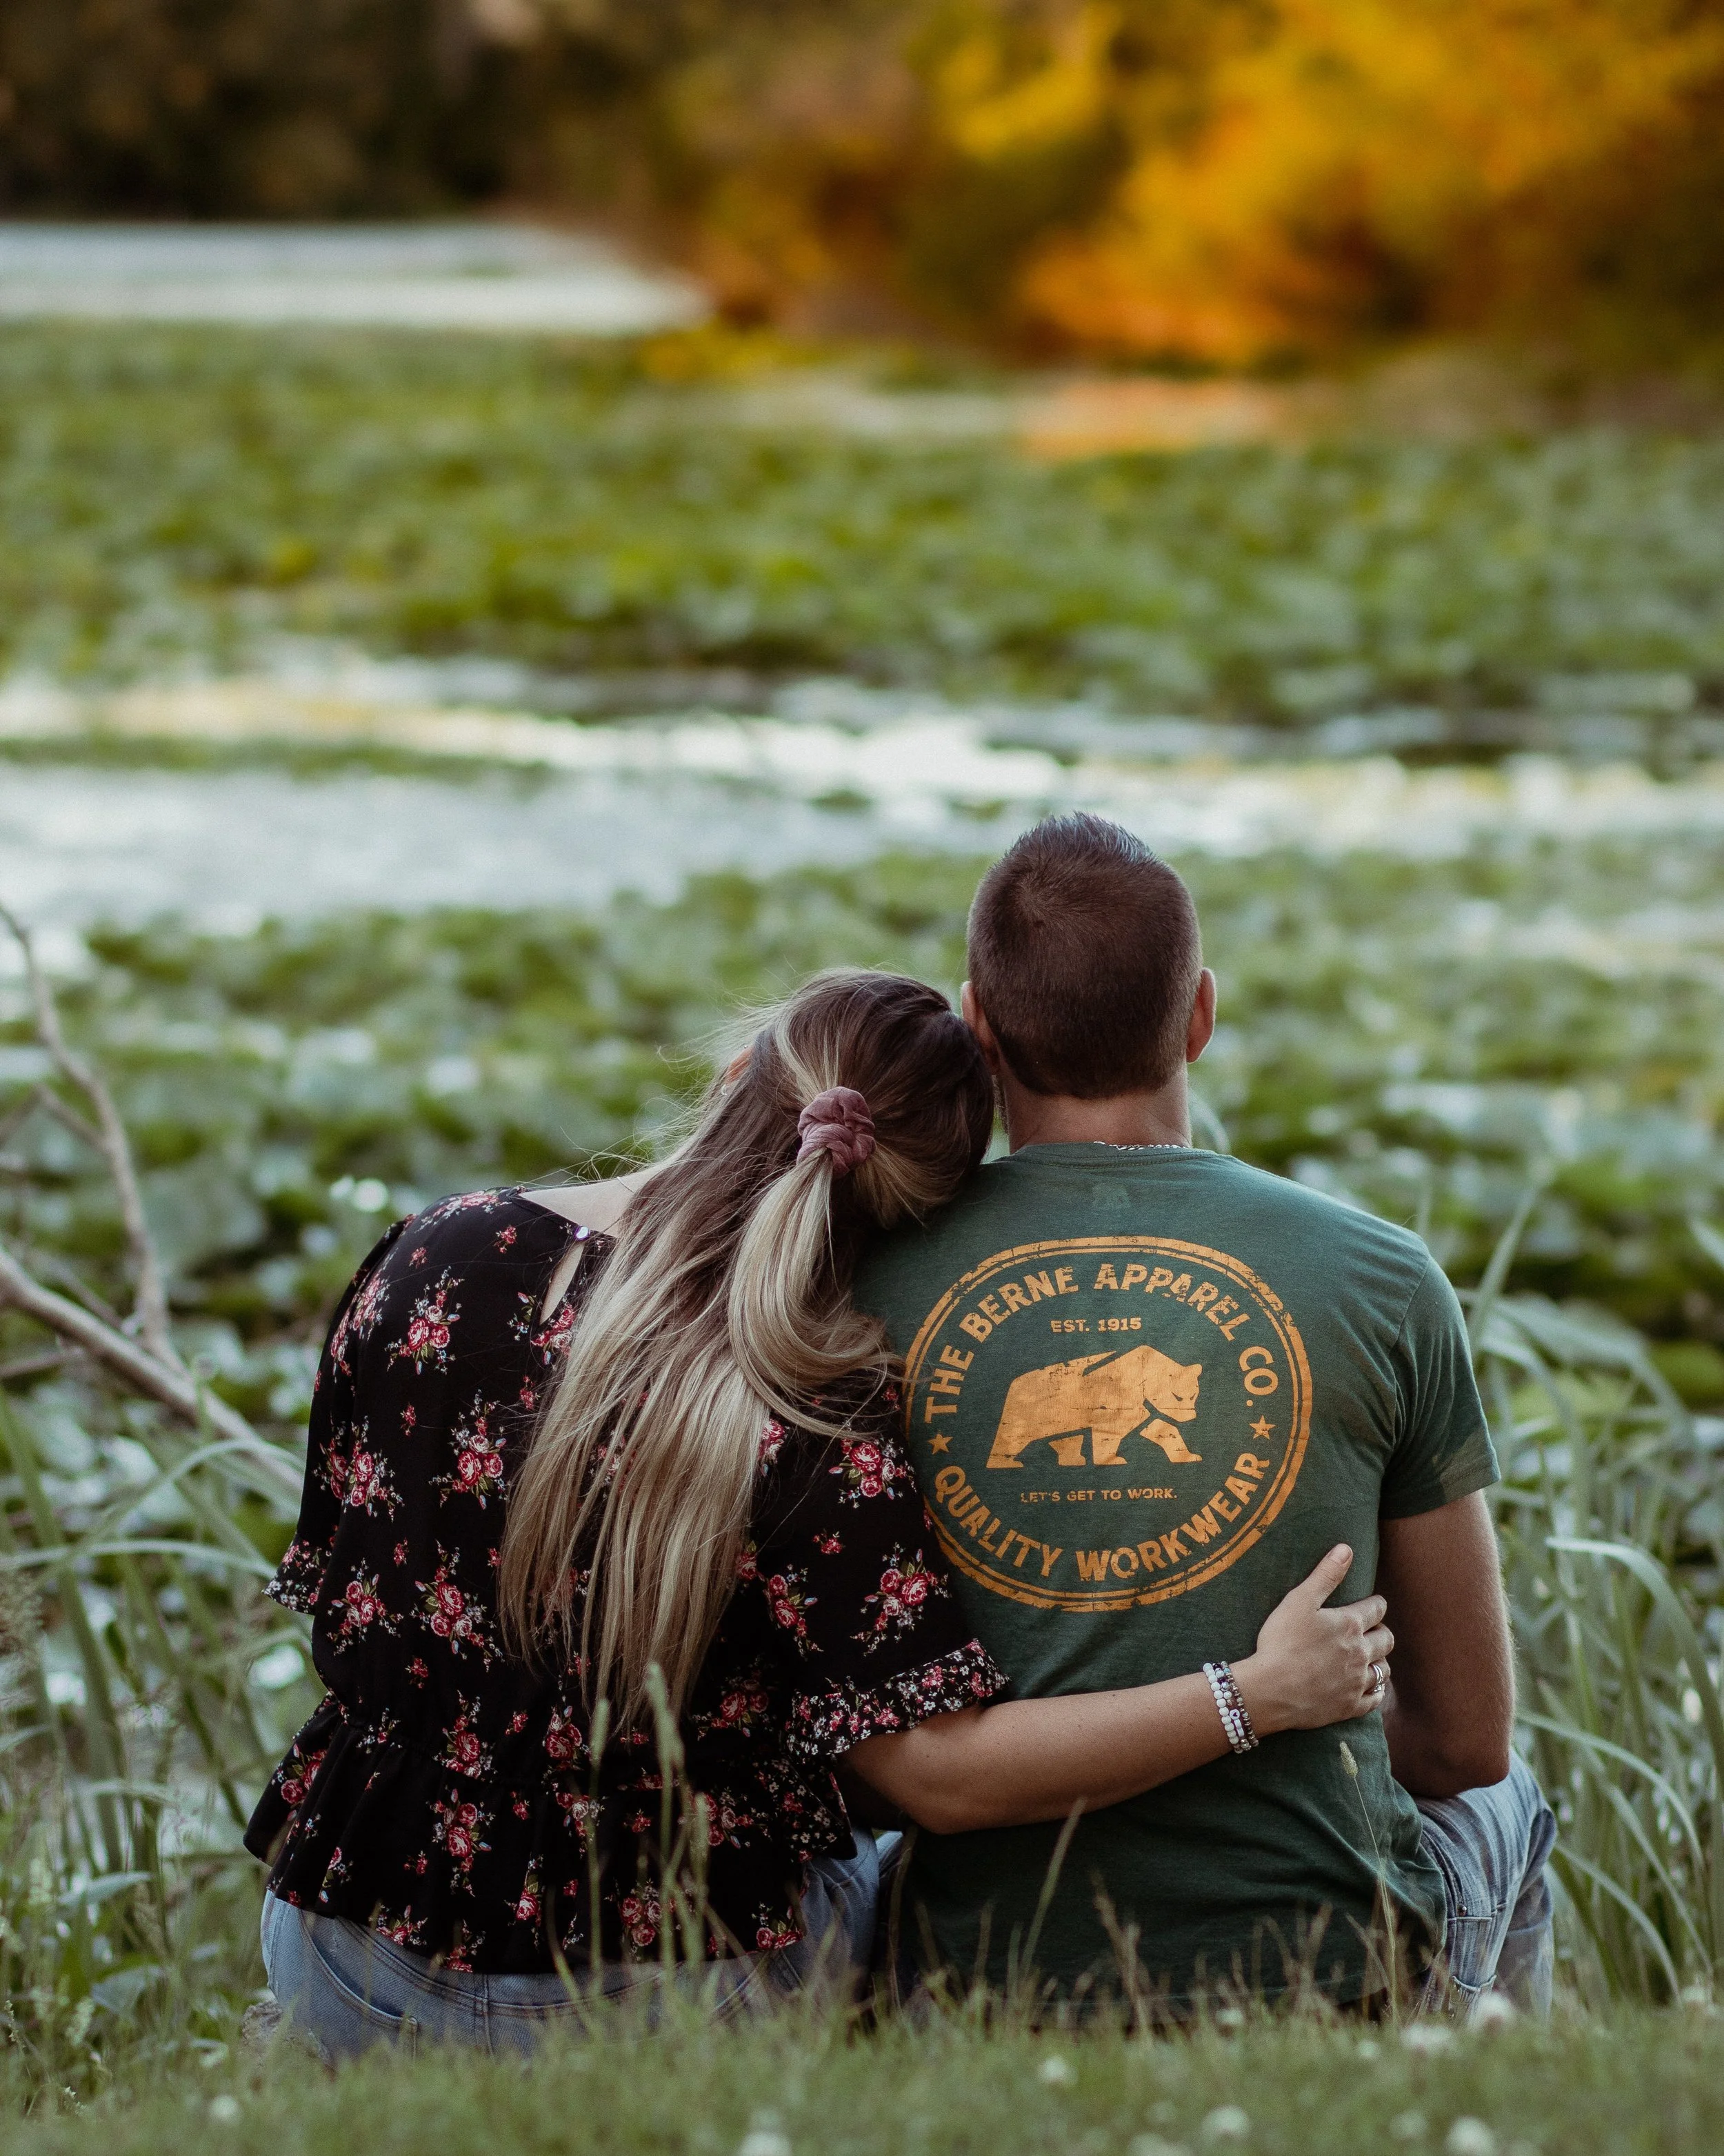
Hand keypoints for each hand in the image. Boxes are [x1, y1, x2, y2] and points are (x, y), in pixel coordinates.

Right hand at [1229, 1545, 1393, 1737]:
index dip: (1376, 1604)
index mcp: (1350, 1625)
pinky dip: (1375, 1691)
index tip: (1372, 1604)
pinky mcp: (1350, 1706)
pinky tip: (1367, 1687)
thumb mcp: (1299, 1600)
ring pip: (1383, 1670)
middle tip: (1371, 1630)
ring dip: (1380, 1661)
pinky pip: (1375, 1699)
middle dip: (1381, 1632)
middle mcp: (1360, 1653)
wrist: (1270, 1690)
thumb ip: (1325, 1575)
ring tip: (1370, 1658)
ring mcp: (1357, 1682)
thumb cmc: (1281, 1642)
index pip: (1376, 1609)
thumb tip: (1346, 1549)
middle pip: (1386, 1639)